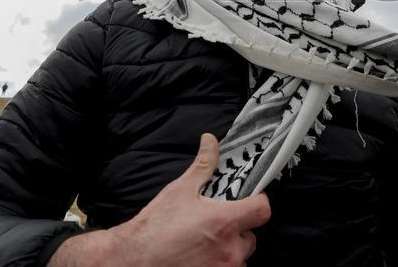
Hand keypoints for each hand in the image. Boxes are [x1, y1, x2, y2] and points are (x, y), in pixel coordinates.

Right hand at [49, 133, 269, 266]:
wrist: (135, 259)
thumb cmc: (156, 227)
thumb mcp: (181, 190)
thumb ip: (203, 166)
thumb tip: (210, 142)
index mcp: (224, 222)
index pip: (262, 210)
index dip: (257, 202)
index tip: (247, 200)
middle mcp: (229, 250)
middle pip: (251, 237)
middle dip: (238, 230)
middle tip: (218, 224)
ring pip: (240, 258)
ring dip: (229, 250)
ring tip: (207, 242)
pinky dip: (219, 264)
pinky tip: (201, 257)